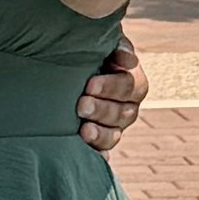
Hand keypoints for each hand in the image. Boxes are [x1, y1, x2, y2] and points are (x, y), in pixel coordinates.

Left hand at [76, 33, 148, 151]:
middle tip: (81, 105)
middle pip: (122, 113)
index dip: (111, 87)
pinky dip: (98, 155)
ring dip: (100, 134)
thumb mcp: (102, 43)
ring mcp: (114, 127)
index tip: (89, 84)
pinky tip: (92, 157)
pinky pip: (102, 152)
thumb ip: (116, 46)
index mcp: (132, 82)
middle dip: (102, 110)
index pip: (129, 86)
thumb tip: (128, 59)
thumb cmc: (86, 51)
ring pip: (114, 135)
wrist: (67, 67)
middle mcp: (127, 107)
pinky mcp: (99, 141)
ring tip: (84, 131)